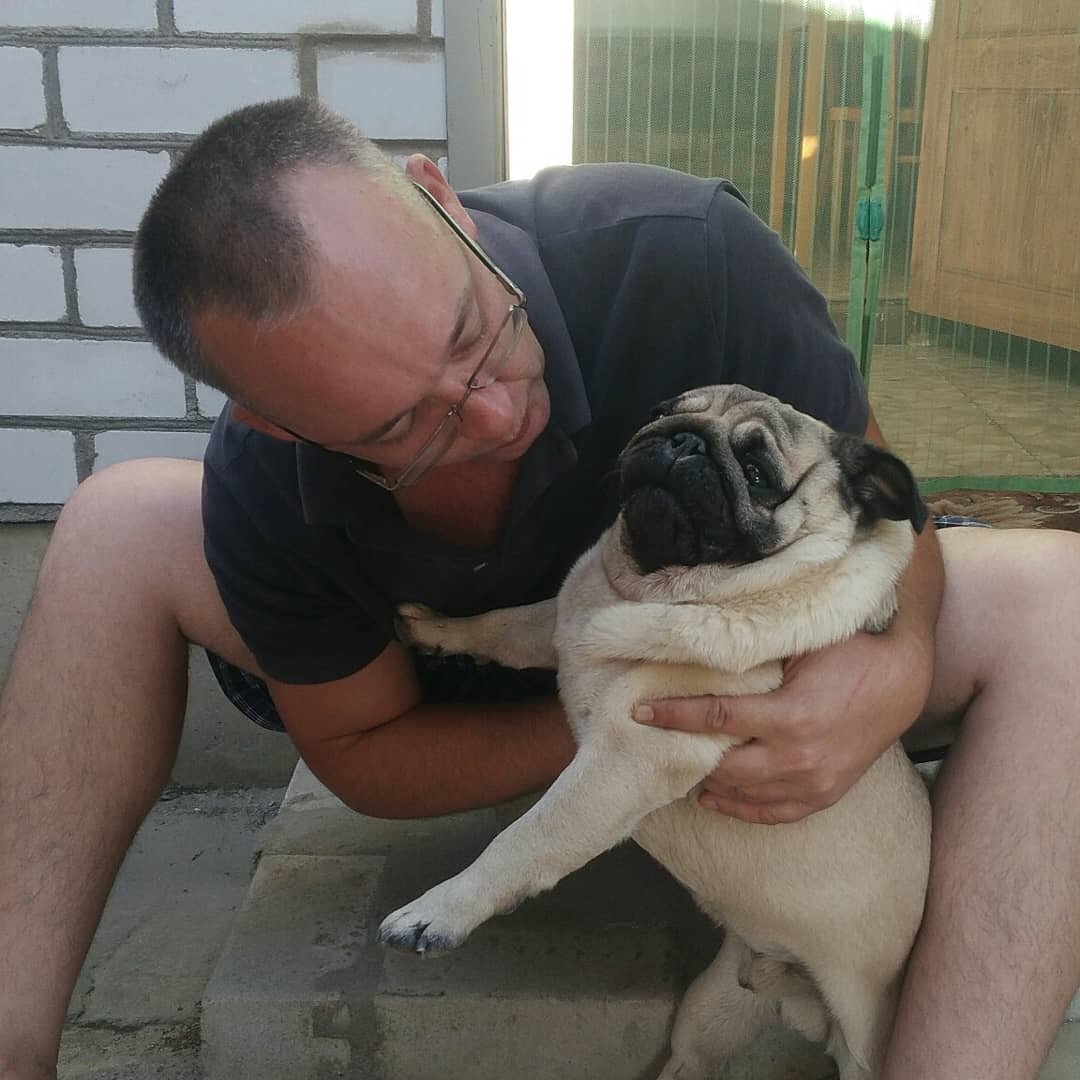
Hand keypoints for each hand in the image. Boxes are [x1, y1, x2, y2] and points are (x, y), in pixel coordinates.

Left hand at [635, 626, 932, 823]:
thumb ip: (756, 655)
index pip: (715, 719)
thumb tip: (702, 648)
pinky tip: (715, 799)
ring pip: (745, 795)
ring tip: (679, 768)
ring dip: (708, 784)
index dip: (674, 715)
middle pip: (723, 767)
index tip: (640, 711)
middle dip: (684, 754)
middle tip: (652, 743)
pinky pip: (774, 813)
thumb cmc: (851, 653)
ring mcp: (814, 782)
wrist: (903, 684)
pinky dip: (742, 809)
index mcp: (790, 717)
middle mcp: (799, 758)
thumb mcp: (803, 645)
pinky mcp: (824, 795)